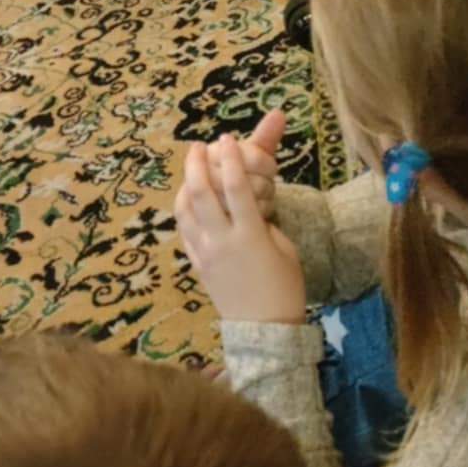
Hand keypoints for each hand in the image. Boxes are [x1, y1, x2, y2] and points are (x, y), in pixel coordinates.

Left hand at [175, 113, 303, 324]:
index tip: (228, 138)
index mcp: (250, 235)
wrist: (265, 329)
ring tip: (190, 168)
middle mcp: (221, 240)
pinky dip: (182, 210)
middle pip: (201, 194)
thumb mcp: (285, 249)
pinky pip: (183, 230)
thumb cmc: (284, 287)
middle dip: (197, 164)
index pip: (236, 187)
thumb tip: (250, 201)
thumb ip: (264, 222)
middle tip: (198, 146)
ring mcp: (204, 253)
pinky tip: (186, 199)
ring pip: (185, 211)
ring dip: (184, 184)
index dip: (232, 159)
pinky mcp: (196, 263)